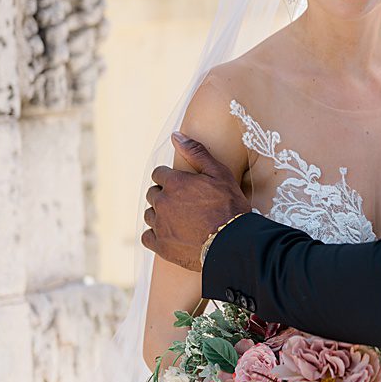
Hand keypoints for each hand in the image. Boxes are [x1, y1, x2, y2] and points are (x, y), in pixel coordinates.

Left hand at [140, 132, 252, 271]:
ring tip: (178, 219)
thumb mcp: (219, 173)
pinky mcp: (161, 246)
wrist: (233, 242)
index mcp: (174, 183)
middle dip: (164, 195)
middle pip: (153, 193)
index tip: (181, 186)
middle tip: (183, 203)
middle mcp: (162, 202)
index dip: (170, 178)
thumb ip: (196, 152)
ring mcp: (160, 225)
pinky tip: (169, 235)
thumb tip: (175, 135)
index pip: (158, 174)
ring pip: (149, 214)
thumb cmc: (230, 206)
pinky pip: (147, 237)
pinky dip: (155, 235)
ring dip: (159, 214)